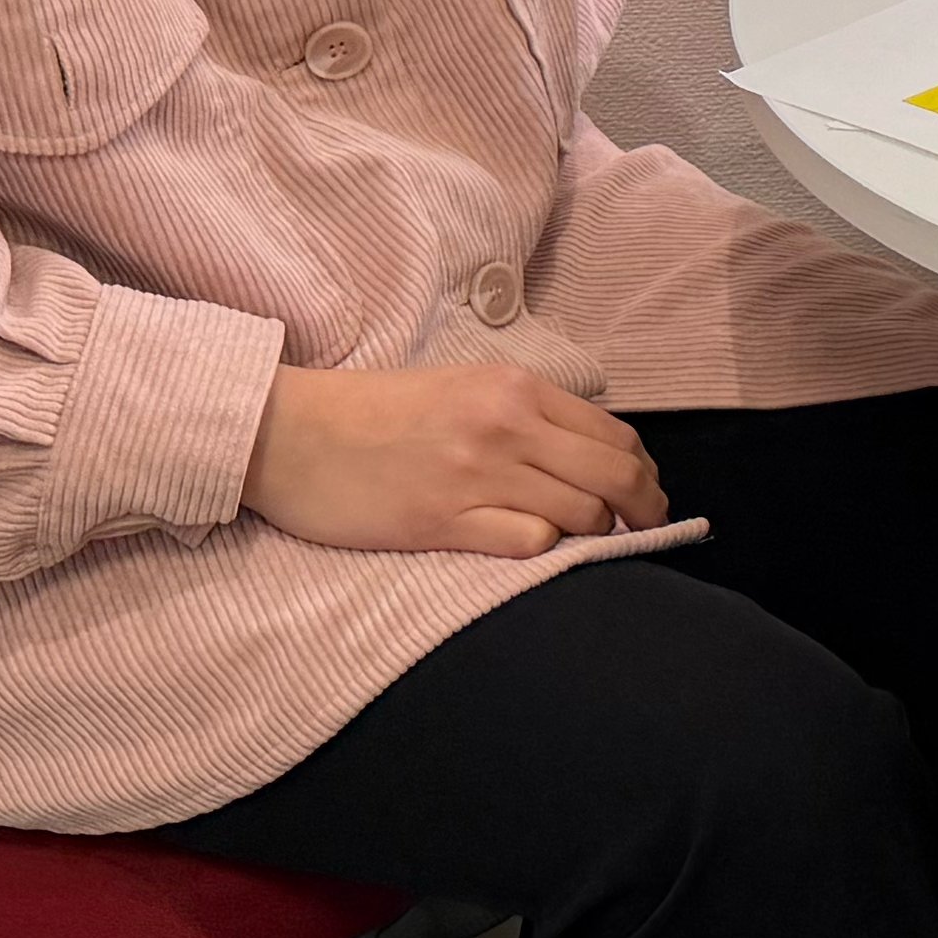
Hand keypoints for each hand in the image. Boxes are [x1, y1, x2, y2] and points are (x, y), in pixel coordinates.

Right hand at [243, 361, 670, 559]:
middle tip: (647, 529)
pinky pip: (529, 543)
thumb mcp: (464, 387)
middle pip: (616, 475)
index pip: (615, 435)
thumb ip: (526, 413)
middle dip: (645, 508)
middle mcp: (506, 426)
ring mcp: (477, 475)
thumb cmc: (375, 411)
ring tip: (588, 542)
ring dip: (595, 534)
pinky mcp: (442, 522)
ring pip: (582, 514)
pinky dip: (545, 550)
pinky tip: (533, 548)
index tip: (645, 494)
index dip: (643, 472)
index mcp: (516, 389)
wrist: (290, 431)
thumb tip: (586, 451)